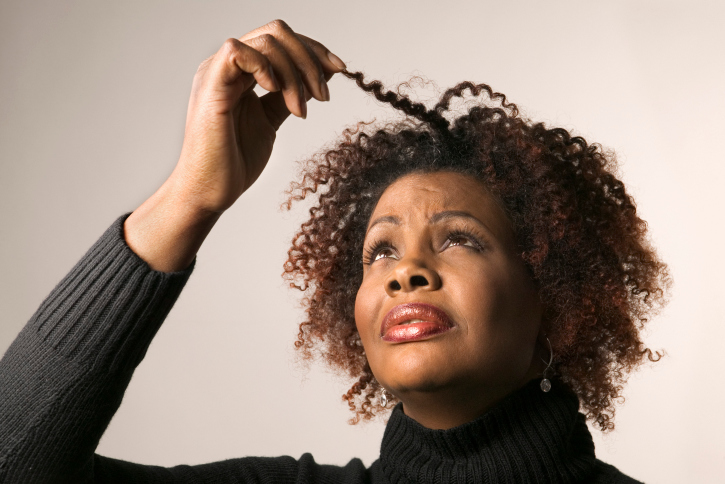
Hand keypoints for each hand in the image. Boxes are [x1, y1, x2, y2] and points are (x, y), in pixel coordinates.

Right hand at [123, 21, 345, 271]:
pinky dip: (265, 67)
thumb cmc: (236, 161)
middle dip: (311, 59)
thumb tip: (323, 70)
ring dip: (296, 74)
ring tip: (301, 112)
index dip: (314, 50)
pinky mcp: (210, 86)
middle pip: (277, 33)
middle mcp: (227, 66)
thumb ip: (292, 93)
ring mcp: (216, 72)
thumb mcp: (272, 119)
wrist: (211, 192)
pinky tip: (276, 93)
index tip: (340, 70)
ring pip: (266, 41)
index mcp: (240, 72)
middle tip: (323, 97)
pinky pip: (237, 51)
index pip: (280, 40)